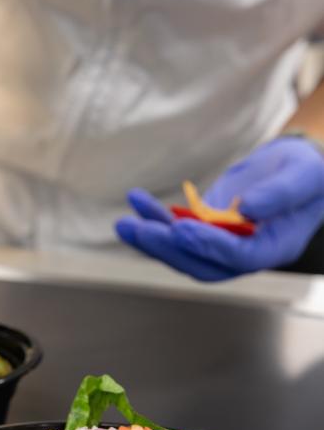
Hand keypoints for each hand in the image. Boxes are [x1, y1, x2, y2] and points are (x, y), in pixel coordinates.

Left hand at [115, 136, 323, 279]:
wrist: (297, 167)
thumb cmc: (310, 172)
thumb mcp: (306, 175)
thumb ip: (280, 193)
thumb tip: (249, 209)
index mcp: (274, 247)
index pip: (238, 257)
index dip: (208, 245)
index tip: (179, 228)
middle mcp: (243, 254)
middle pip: (200, 262)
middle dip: (165, 247)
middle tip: (135, 229)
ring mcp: (221, 244)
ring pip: (181, 250)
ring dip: (150, 238)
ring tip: (123, 223)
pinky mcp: (205, 229)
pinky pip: (175, 230)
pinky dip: (154, 217)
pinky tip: (136, 201)